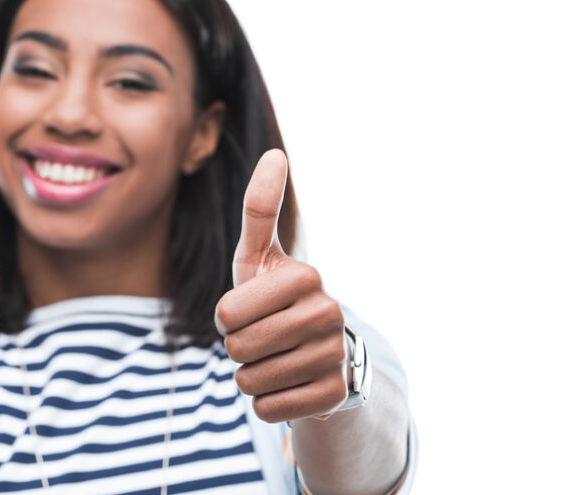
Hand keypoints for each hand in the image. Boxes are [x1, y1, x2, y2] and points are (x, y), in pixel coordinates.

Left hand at [215, 149, 348, 422]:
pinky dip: (266, 403)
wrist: (316, 354)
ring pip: (250, 382)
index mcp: (306, 276)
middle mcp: (329, 313)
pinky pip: (268, 409)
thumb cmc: (274, 300)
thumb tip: (275, 153)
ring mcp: (335, 356)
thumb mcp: (259, 257)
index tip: (246, 309)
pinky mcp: (335, 396)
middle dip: (236, 348)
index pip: (227, 312)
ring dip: (250, 376)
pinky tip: (287, 385)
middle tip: (260, 338)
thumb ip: (259, 209)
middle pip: (238, 348)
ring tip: (274, 360)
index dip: (226, 317)